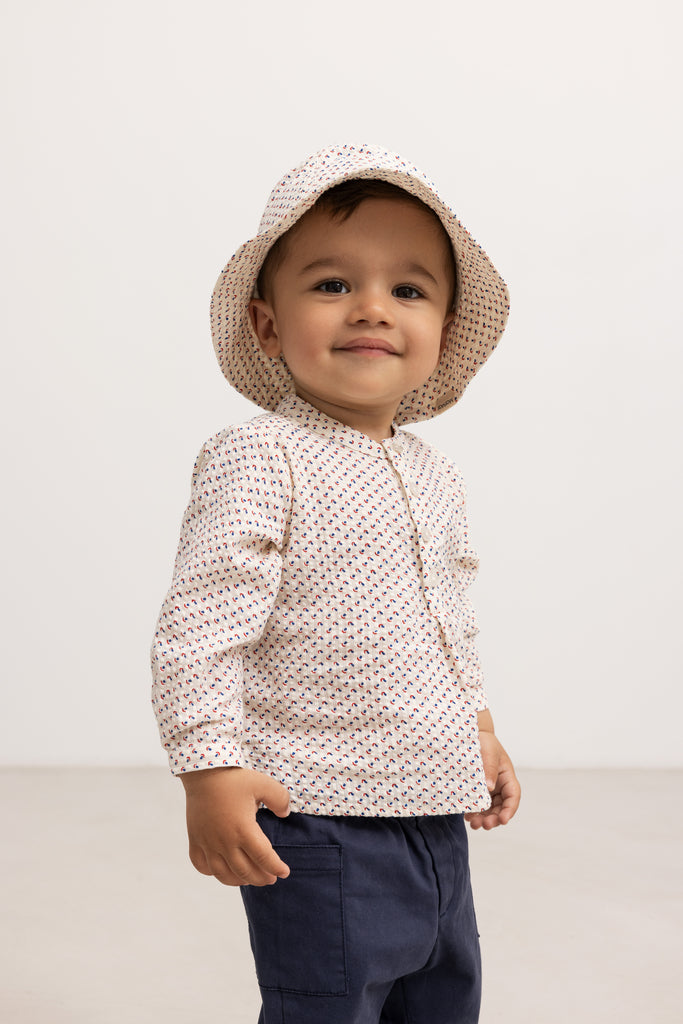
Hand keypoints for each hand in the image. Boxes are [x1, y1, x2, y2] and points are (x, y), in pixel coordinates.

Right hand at [180, 766, 290, 885]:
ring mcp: (208, 843)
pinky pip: (201, 865)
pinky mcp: (195, 840)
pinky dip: (212, 872)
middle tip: (270, 878)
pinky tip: (222, 869)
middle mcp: (225, 842)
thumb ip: (280, 799)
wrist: (203, 773)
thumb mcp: (263, 784)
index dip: (276, 868)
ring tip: (249, 879)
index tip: (284, 872)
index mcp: (243, 830)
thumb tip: (285, 813)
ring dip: (238, 880)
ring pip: (223, 874)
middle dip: (261, 878)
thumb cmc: (233, 779)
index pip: (264, 858)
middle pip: (245, 871)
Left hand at [465, 729, 520, 829]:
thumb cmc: (483, 741)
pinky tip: (468, 816)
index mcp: (507, 776)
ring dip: (484, 819)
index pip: (513, 796)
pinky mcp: (477, 791)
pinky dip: (474, 813)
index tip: (503, 820)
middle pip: (501, 807)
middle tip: (484, 825)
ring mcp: (489, 789)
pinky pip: (478, 805)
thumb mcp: (488, 751)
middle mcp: (499, 785)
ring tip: (474, 824)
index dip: (509, 810)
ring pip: (490, 810)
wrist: (470, 736)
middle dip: (495, 818)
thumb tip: (490, 788)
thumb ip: (490, 769)